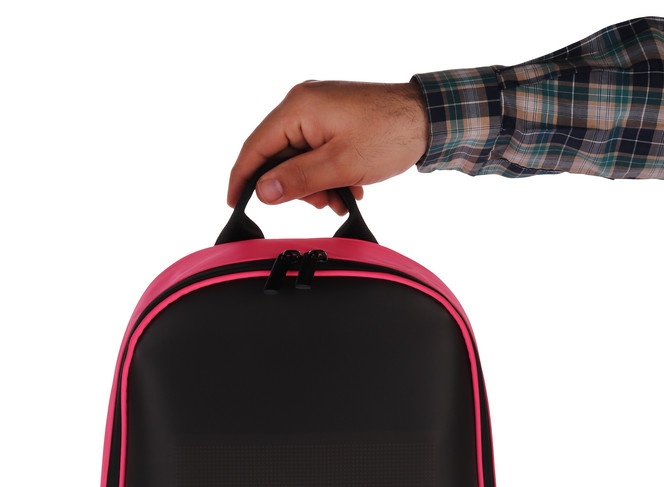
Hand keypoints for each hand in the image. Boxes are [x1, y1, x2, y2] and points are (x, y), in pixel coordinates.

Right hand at [227, 80, 429, 215]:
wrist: (429, 119)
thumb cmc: (389, 134)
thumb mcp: (339, 165)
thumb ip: (297, 180)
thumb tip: (262, 192)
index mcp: (298, 109)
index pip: (255, 147)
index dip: (242, 178)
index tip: (234, 202)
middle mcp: (303, 105)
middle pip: (278, 156)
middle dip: (297, 187)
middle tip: (322, 204)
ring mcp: (319, 112)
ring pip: (299, 160)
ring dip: (317, 185)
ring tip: (342, 197)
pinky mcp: (333, 121)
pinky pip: (316, 153)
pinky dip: (328, 175)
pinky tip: (349, 187)